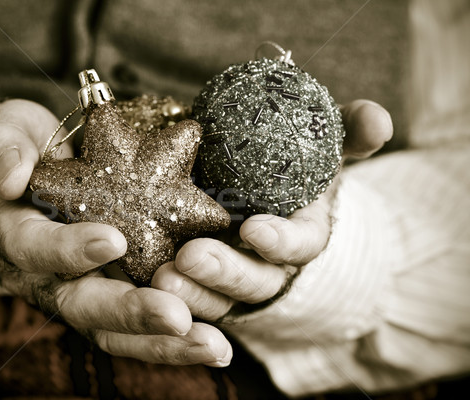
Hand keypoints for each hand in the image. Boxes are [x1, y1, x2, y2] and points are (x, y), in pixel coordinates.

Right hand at [0, 99, 230, 366]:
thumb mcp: (4, 132)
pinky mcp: (111, 293)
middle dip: (129, 312)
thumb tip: (11, 180)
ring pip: (114, 329)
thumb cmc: (24, 150)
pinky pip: (138, 326)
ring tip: (211, 345)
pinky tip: (217, 343)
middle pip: (81, 305)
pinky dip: (174, 340)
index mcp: (17, 233)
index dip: (68, 249)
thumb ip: (3, 149)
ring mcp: (80, 289)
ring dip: (161, 341)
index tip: (112, 240)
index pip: (34, 248)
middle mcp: (46, 275)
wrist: (29, 179)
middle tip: (176, 316)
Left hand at [152, 100, 393, 320]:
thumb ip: (348, 133)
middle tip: (190, 257)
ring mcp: (235, 281)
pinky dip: (171, 300)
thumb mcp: (319, 148)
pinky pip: (189, 302)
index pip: (300, 246)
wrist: (261, 195)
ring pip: (219, 300)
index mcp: (300, 234)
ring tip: (161, 279)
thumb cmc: (289, 170)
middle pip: (255, 281)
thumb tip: (378, 119)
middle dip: (225, 272)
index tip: (254, 228)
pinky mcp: (204, 287)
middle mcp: (270, 266)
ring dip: (192, 293)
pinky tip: (144, 286)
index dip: (281, 241)